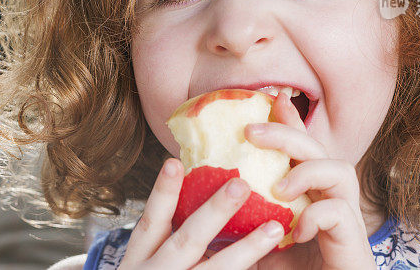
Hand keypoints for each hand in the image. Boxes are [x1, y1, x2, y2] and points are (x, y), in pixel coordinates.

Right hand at [118, 157, 285, 268]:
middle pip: (187, 242)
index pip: (150, 224)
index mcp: (138, 264)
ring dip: (247, 250)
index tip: (176, 162)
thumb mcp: (143, 268)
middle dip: (214, 213)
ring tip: (275, 228)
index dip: (162, 193)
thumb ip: (167, 239)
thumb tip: (191, 190)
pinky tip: (281, 268)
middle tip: (241, 184)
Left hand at [243, 93, 375, 269]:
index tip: (270, 98)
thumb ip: (244, 221)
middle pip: (318, 150)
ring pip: (340, 171)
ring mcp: (347, 219)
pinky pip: (341, 213)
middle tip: (250, 132)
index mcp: (311, 194)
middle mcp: (332, 199)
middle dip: (287, 133)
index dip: (290, 120)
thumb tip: (202, 204)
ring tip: (278, 188)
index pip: (302, 148)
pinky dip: (317, 216)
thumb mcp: (260, 243)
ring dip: (306, 171)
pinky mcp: (354, 241)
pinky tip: (297, 231)